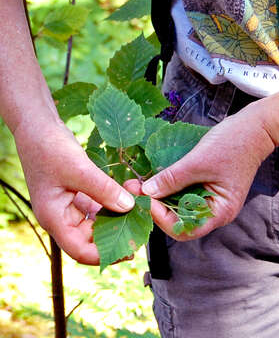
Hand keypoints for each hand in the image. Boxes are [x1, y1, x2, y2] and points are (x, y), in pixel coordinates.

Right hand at [14, 120, 134, 264]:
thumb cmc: (50, 148)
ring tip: (135, 211)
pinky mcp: (74, 193)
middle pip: (88, 238)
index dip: (103, 255)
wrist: (37, 126)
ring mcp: (67, 205)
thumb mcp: (79, 170)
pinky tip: (125, 196)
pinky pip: (95, 206)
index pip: (79, 250)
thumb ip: (104, 190)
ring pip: (94, 222)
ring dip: (114, 217)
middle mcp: (60, 216)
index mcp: (53, 217)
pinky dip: (109, 203)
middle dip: (113, 235)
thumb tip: (128, 207)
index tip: (128, 252)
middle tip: (137, 230)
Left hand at [138, 102, 274, 240]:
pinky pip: (182, 191)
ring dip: (158, 194)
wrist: (252, 127)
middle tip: (134, 188)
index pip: (184, 228)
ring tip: (138, 182)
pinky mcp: (204, 186)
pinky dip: (167, 186)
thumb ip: (172, 178)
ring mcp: (209, 197)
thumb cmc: (233, 144)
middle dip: (154, 205)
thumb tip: (147, 191)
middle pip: (178, 218)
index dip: (161, 217)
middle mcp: (213, 209)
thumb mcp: (199, 161)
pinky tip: (153, 178)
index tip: (143, 198)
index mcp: (219, 211)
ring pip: (177, 204)